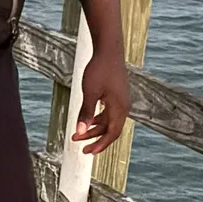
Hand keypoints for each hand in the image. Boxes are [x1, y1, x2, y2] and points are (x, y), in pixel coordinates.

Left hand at [72, 0, 130, 154]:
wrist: (108, 49)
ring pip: (109, 121)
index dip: (101, 145)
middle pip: (110, 129)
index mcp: (120, 108)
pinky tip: (88, 120)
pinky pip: (109, 112)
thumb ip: (85, 113)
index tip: (88, 152)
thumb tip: (81, 132)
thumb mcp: (90, 92)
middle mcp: (123, 106)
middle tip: (79, 145)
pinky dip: (98, 118)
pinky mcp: (117, 94)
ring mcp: (121, 99)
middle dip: (95, 138)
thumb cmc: (99, 69)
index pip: (112, 134)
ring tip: (79, 133)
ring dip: (95, 128)